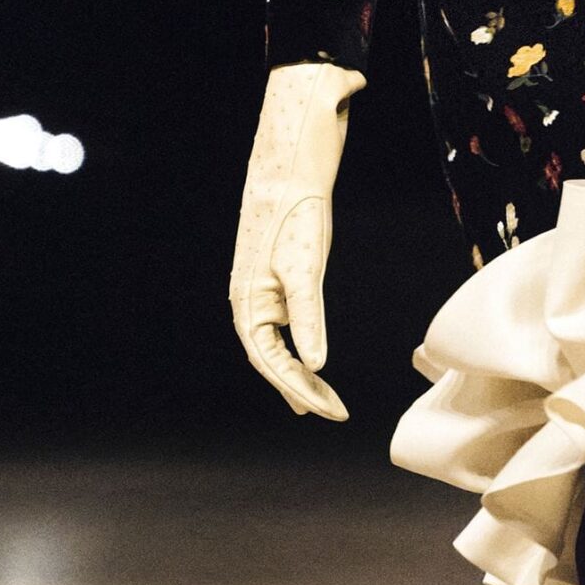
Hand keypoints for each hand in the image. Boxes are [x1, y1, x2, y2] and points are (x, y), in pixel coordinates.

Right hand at [228, 62, 366, 419]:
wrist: (289, 172)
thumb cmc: (295, 219)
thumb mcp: (305, 269)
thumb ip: (309, 317)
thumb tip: (317, 363)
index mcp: (248, 306)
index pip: (271, 364)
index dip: (300, 390)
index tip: (331, 411)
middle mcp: (250, 304)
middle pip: (273, 361)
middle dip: (302, 389)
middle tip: (336, 412)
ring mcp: (263, 292)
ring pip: (277, 347)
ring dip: (299, 374)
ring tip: (322, 401)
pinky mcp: (277, 279)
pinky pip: (285, 328)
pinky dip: (300, 349)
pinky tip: (313, 361)